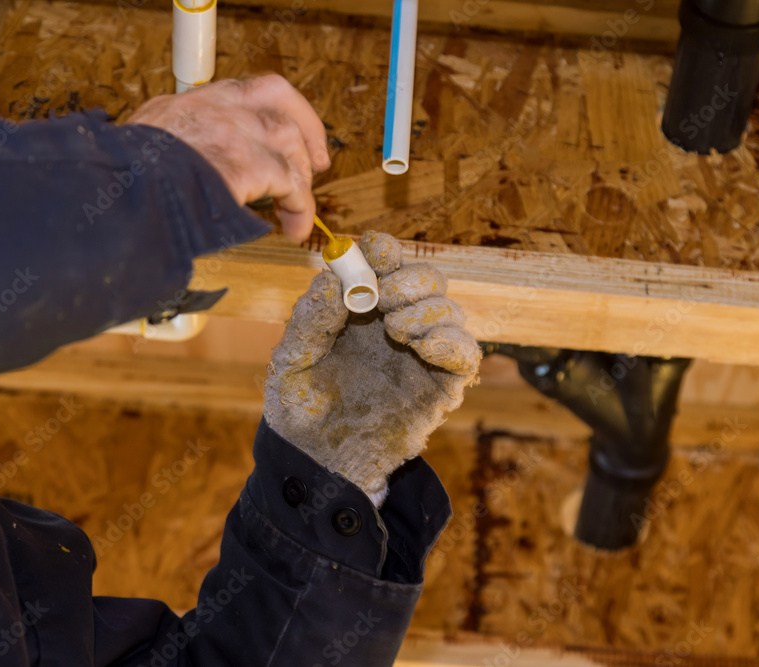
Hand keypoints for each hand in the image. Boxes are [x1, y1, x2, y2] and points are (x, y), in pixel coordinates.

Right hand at [127, 74, 329, 241]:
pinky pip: (291, 184)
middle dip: (306, 130)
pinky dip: (299, 208)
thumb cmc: (126, 182)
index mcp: (193, 103)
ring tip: (296, 213)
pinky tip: (293, 227)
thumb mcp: (148, 148)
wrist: (119, 193)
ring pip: (289, 142)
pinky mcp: (247, 164)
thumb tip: (185, 175)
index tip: (290, 132)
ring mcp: (234, 131)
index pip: (248, 90)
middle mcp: (217, 107)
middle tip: (318, 165)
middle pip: (278, 98)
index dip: (278, 109)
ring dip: (300, 181)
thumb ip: (176, 150)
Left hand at [264, 232, 481, 504]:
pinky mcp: (441, 386)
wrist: (315, 462)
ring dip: (427, 308)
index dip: (384, 250)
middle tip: (382, 299)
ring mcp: (421, 354)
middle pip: (427, 277)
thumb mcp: (292, 359)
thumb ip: (311, 317)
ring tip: (395, 330)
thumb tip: (335, 277)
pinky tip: (423, 346)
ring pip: (450, 309)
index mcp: (361, 308)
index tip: (373, 255)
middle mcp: (396, 323)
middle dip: (408, 279)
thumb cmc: (299, 407)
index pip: (387, 260)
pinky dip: (452, 341)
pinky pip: (466, 353)